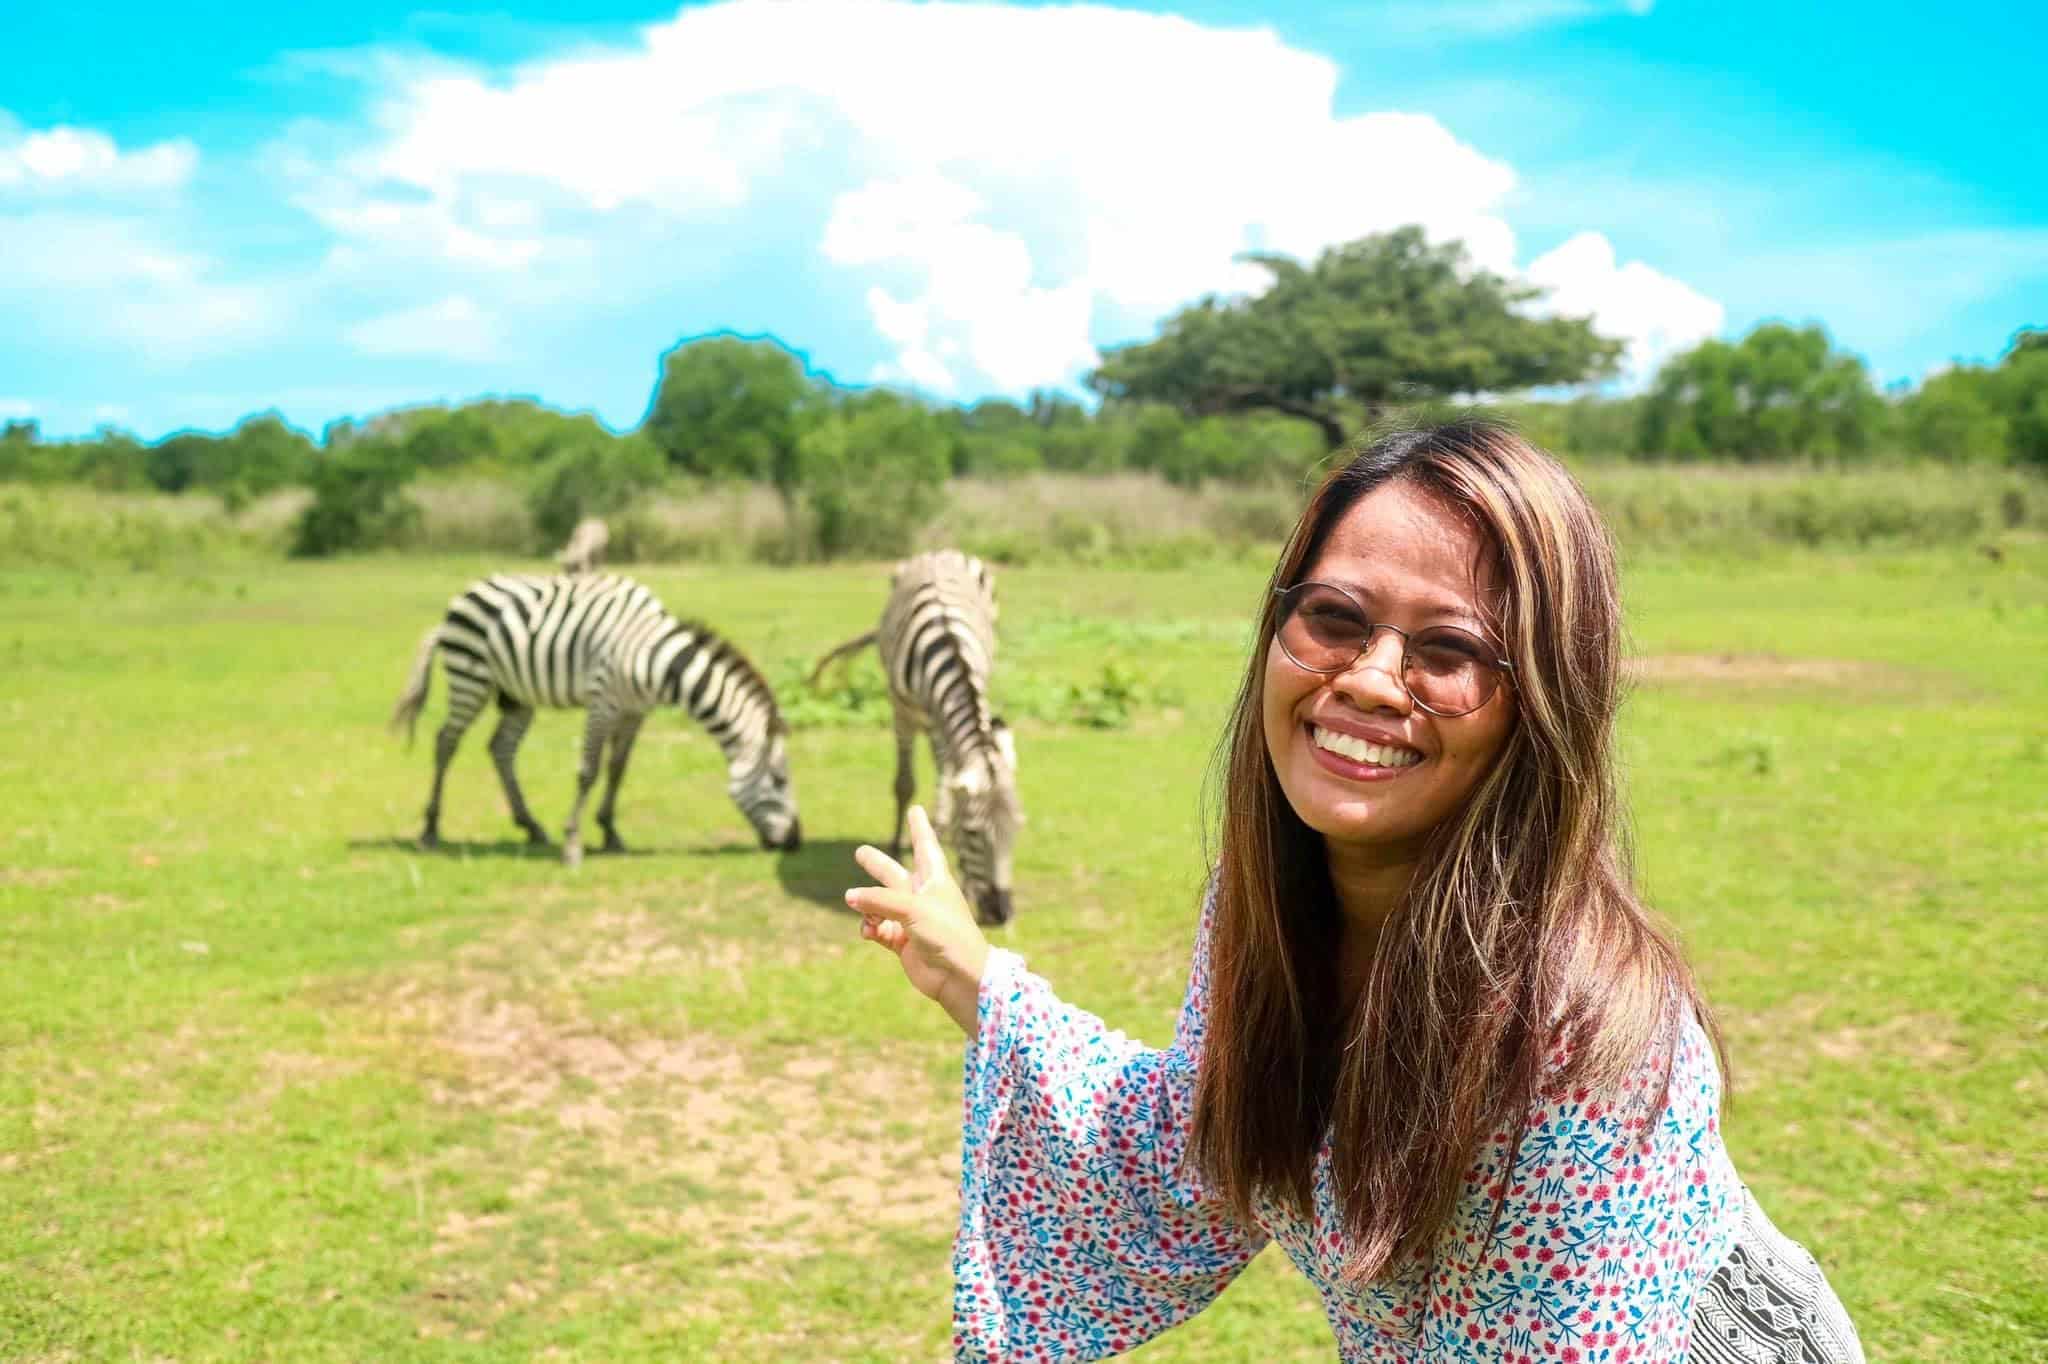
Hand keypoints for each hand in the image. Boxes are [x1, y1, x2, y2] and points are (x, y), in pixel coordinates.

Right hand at [845, 805, 989, 1036]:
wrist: (959, 976)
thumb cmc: (947, 934)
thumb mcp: (912, 908)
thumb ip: (879, 900)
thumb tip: (850, 896)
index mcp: (935, 880)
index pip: (925, 846)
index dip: (919, 828)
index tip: (916, 809)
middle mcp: (923, 897)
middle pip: (894, 875)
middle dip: (877, 865)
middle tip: (860, 852)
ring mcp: (911, 920)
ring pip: (880, 904)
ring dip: (866, 904)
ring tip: (854, 902)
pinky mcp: (903, 942)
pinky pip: (877, 929)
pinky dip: (869, 928)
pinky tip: (868, 931)